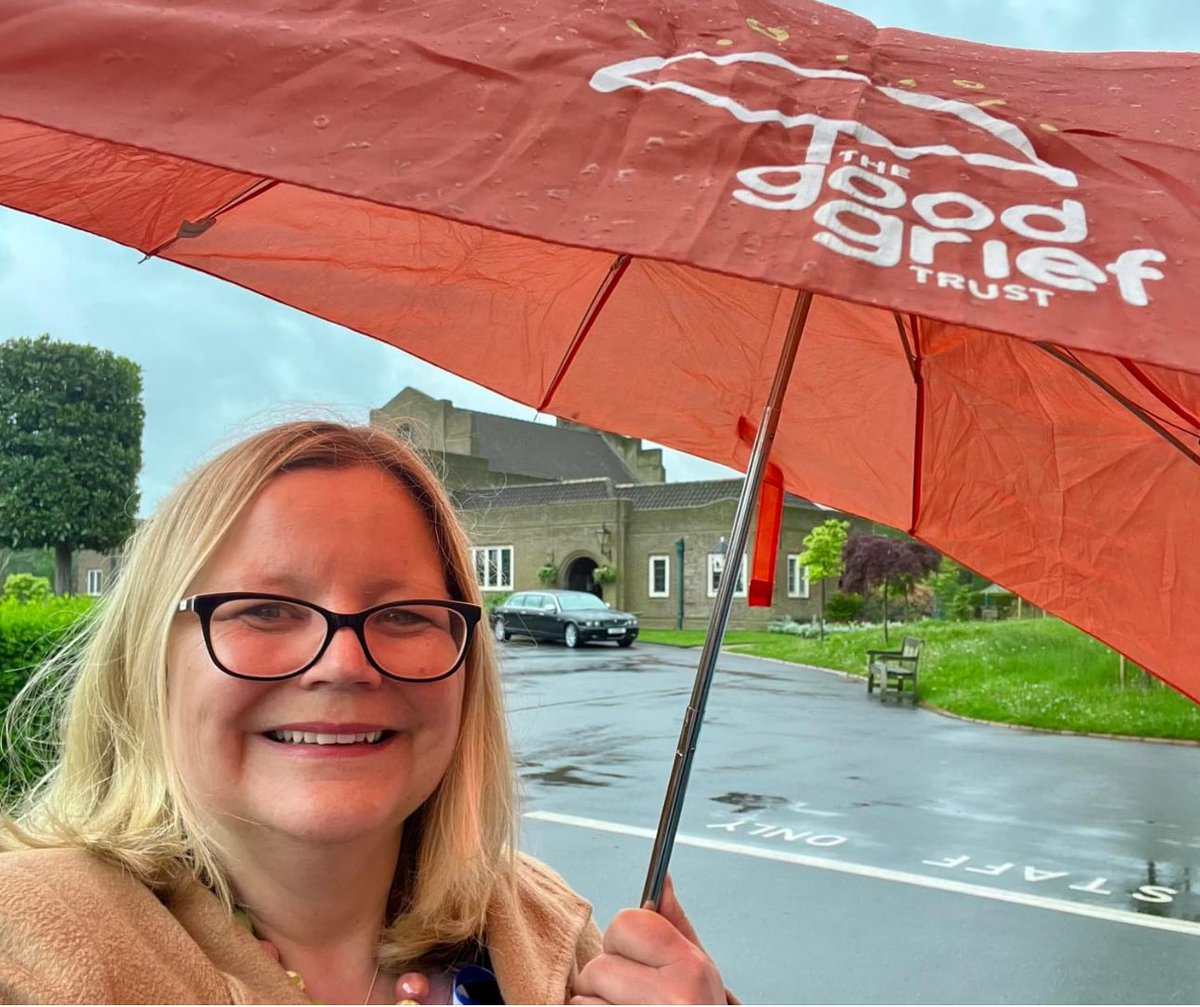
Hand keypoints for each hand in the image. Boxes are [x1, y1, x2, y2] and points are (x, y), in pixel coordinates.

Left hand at [570, 876, 724, 1004]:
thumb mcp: (699, 973)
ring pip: (582, 999)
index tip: (634, 958)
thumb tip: (662, 883)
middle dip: (605, 981)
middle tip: (632, 998)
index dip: (623, 940)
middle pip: (598, 964)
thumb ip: (675, 927)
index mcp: (690, 968)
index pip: (626, 921)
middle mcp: (671, 998)